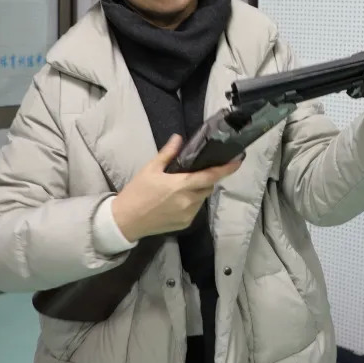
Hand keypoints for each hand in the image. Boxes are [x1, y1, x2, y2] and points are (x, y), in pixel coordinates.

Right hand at [110, 135, 243, 241]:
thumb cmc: (137, 192)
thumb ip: (167, 154)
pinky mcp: (185, 224)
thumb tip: (178, 138)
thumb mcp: (150, 169)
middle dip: (205, 178)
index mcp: (181, 185)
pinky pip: (195, 209)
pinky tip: (176, 200)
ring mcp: (188, 215)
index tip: (238, 161)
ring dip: (198, 191)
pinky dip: (191, 202)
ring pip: (202, 198)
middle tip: (192, 173)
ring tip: (181, 187)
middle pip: (208, 186)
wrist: (125, 221)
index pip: (210, 176)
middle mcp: (189, 201)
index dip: (226, 169)